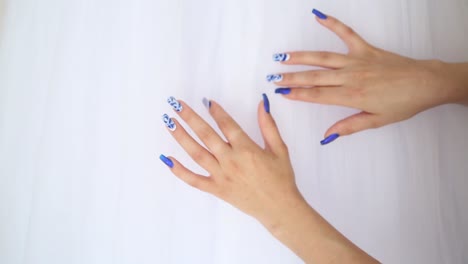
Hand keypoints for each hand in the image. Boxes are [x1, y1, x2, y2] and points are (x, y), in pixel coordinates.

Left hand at [159, 95, 304, 223]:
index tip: (207, 101)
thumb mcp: (279, 149)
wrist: (279, 208)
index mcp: (247, 150)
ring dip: (182, 137)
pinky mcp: (216, 189)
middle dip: (190, 118)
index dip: (216, 112)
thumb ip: (269, 126)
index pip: (227, 125)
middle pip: (206, 135)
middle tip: (176, 104)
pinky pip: (194, 180)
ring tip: (170, 122)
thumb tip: (262, 103)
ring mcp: (221, 176)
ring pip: (196, 154)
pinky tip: (168, 159)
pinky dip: (180, 171)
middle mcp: (231, 161)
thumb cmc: (281, 178)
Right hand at [269, 10, 467, 143]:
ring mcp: (357, 60)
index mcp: (351, 96)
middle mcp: (350, 76)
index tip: (281, 93)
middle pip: (314, 77)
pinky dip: (332, 23)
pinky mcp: (365, 49)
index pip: (317, 95)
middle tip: (273, 78)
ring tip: (283, 57)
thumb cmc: (403, 103)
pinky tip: (318, 17)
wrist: (425, 83)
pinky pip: (346, 34)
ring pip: (323, 58)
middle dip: (291, 78)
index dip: (297, 94)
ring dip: (301, 57)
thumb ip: (349, 126)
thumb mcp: (376, 120)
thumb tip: (328, 135)